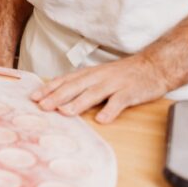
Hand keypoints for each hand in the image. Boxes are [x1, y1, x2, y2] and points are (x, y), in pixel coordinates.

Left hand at [29, 54, 171, 123]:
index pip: (65, 80)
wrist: (153, 66)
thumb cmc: (123, 74)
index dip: (49, 88)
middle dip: (57, 96)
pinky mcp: (130, 92)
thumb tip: (59, 96)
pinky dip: (110, 110)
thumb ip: (82, 84)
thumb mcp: (99, 75)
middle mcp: (99, 77)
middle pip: (75, 86)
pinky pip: (119, 102)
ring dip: (78, 103)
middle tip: (42, 106)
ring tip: (65, 112)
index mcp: (90, 74)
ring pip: (94, 93)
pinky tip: (101, 120)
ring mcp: (114, 84)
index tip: (34, 97)